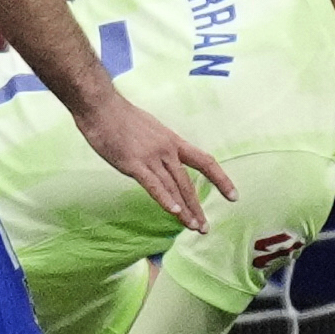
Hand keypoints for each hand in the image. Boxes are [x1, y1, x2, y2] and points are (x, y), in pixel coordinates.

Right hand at [74, 93, 236, 233]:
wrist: (101, 106)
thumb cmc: (120, 116)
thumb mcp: (150, 129)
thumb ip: (158, 146)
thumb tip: (162, 159)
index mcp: (173, 141)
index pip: (205, 162)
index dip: (221, 179)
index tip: (233, 196)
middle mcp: (167, 151)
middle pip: (188, 183)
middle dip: (197, 207)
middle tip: (204, 227)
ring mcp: (151, 157)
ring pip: (174, 187)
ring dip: (184, 210)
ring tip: (194, 227)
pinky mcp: (133, 163)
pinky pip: (153, 185)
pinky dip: (165, 199)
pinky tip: (174, 212)